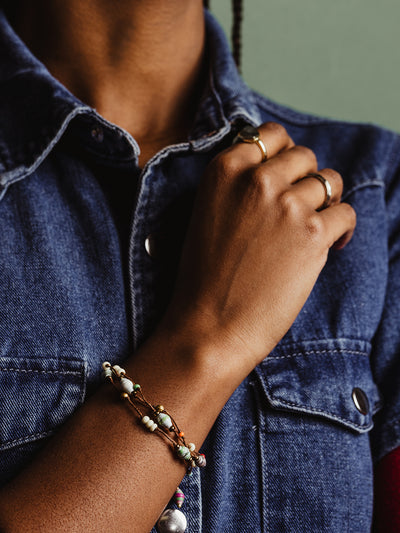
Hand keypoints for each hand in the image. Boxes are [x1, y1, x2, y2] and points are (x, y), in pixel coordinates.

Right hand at [160, 122, 355, 373]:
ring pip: (330, 181)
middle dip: (305, 179)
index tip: (284, 176)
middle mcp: (257, 179)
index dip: (282, 154)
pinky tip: (327, 246)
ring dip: (325, 203)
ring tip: (312, 229)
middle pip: (304, 155)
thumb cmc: (205, 277)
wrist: (210, 326)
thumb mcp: (208, 213)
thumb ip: (239, 185)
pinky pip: (346, 212)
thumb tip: (281, 172)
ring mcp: (287, 204)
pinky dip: (341, 229)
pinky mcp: (313, 233)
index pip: (271, 135)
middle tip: (298, 208)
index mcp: (224, 169)